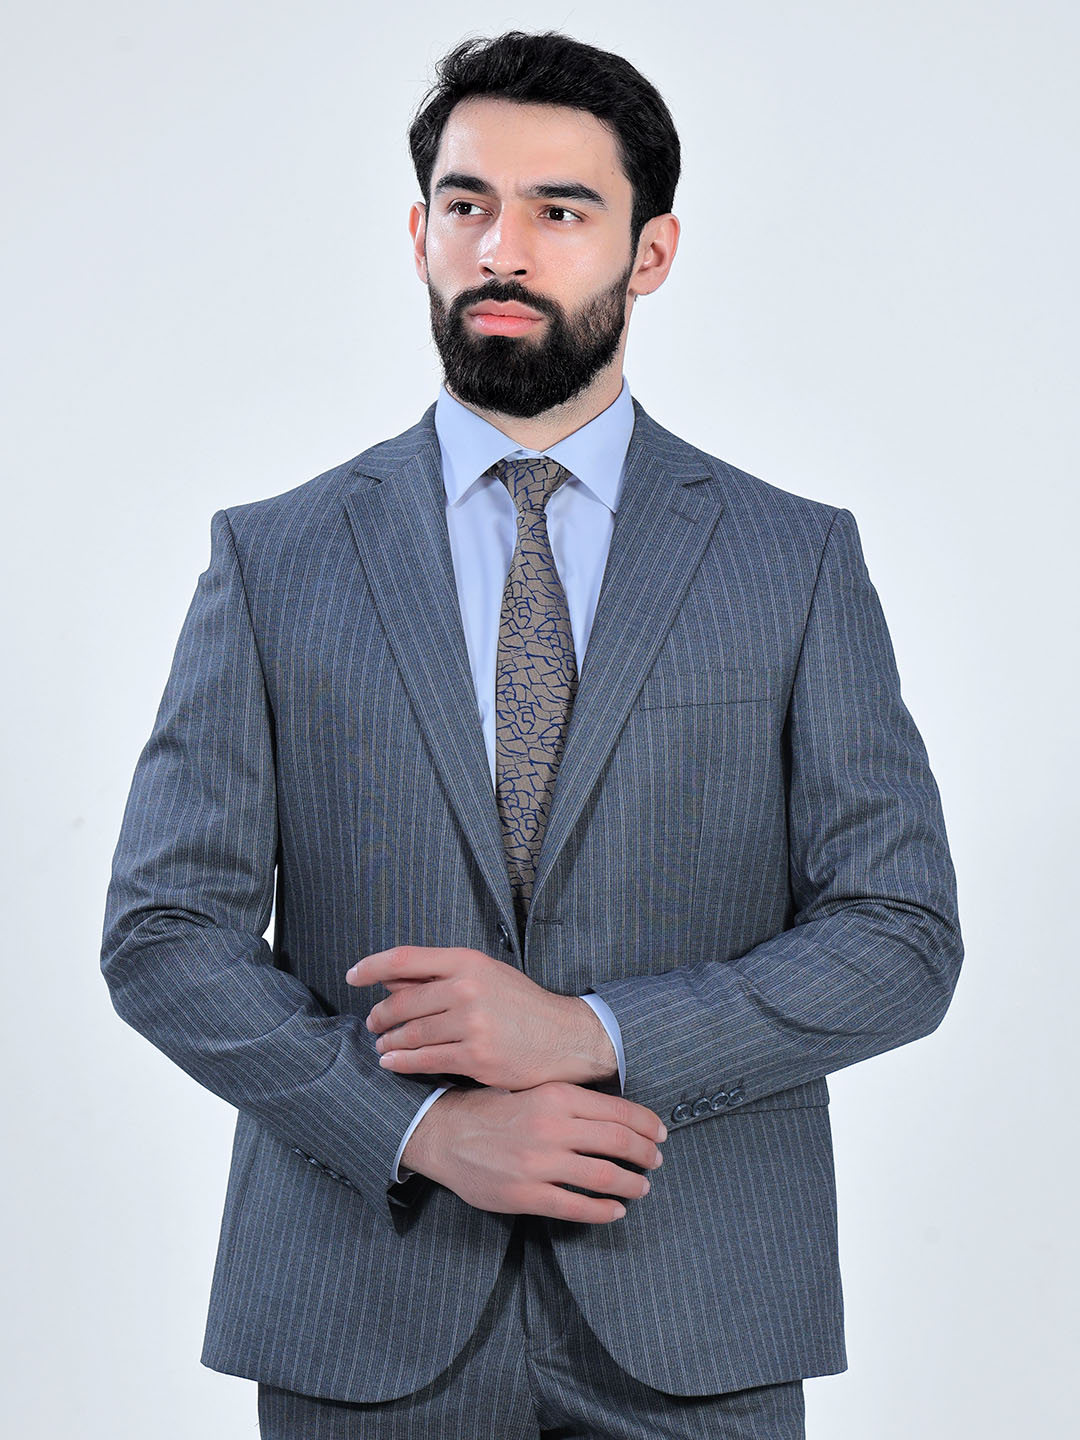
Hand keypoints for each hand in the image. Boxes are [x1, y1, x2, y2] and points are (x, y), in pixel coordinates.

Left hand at [346, 945, 617, 1089]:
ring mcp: (471, 1024)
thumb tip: (390, 978)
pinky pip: (425, 1060)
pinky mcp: (475, 1057)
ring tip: (382, 1046)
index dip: (372, 966)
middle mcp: (468, 989)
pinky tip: (392, 1063)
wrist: (564, 1037)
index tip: (353, 975)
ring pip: (411, 1034)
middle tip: (373, 1023)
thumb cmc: (521, 1004)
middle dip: (380, 1016)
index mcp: (468, 961)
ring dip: (389, 1042)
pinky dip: (402, 1063)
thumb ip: (440, 975)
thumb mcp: (486, 975)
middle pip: (402, 1002)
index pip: (405, 958)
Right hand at [402, 1082, 666, 1224]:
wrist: (444, 1133)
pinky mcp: (526, 1194)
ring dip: (631, 1184)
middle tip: (656, 1161)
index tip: (660, 1133)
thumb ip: (570, 1100)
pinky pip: (576, 1206)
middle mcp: (552, 1126)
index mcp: (557, 1096)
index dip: (647, 1125)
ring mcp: (539, 1163)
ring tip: (640, 1187)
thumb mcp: (532, 1088)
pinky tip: (615, 1211)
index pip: (618, 1111)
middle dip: (646, 1154)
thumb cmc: (491, 1110)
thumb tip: (617, 1113)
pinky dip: (603, 1211)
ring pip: (603, 1177)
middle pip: (619, 1142)